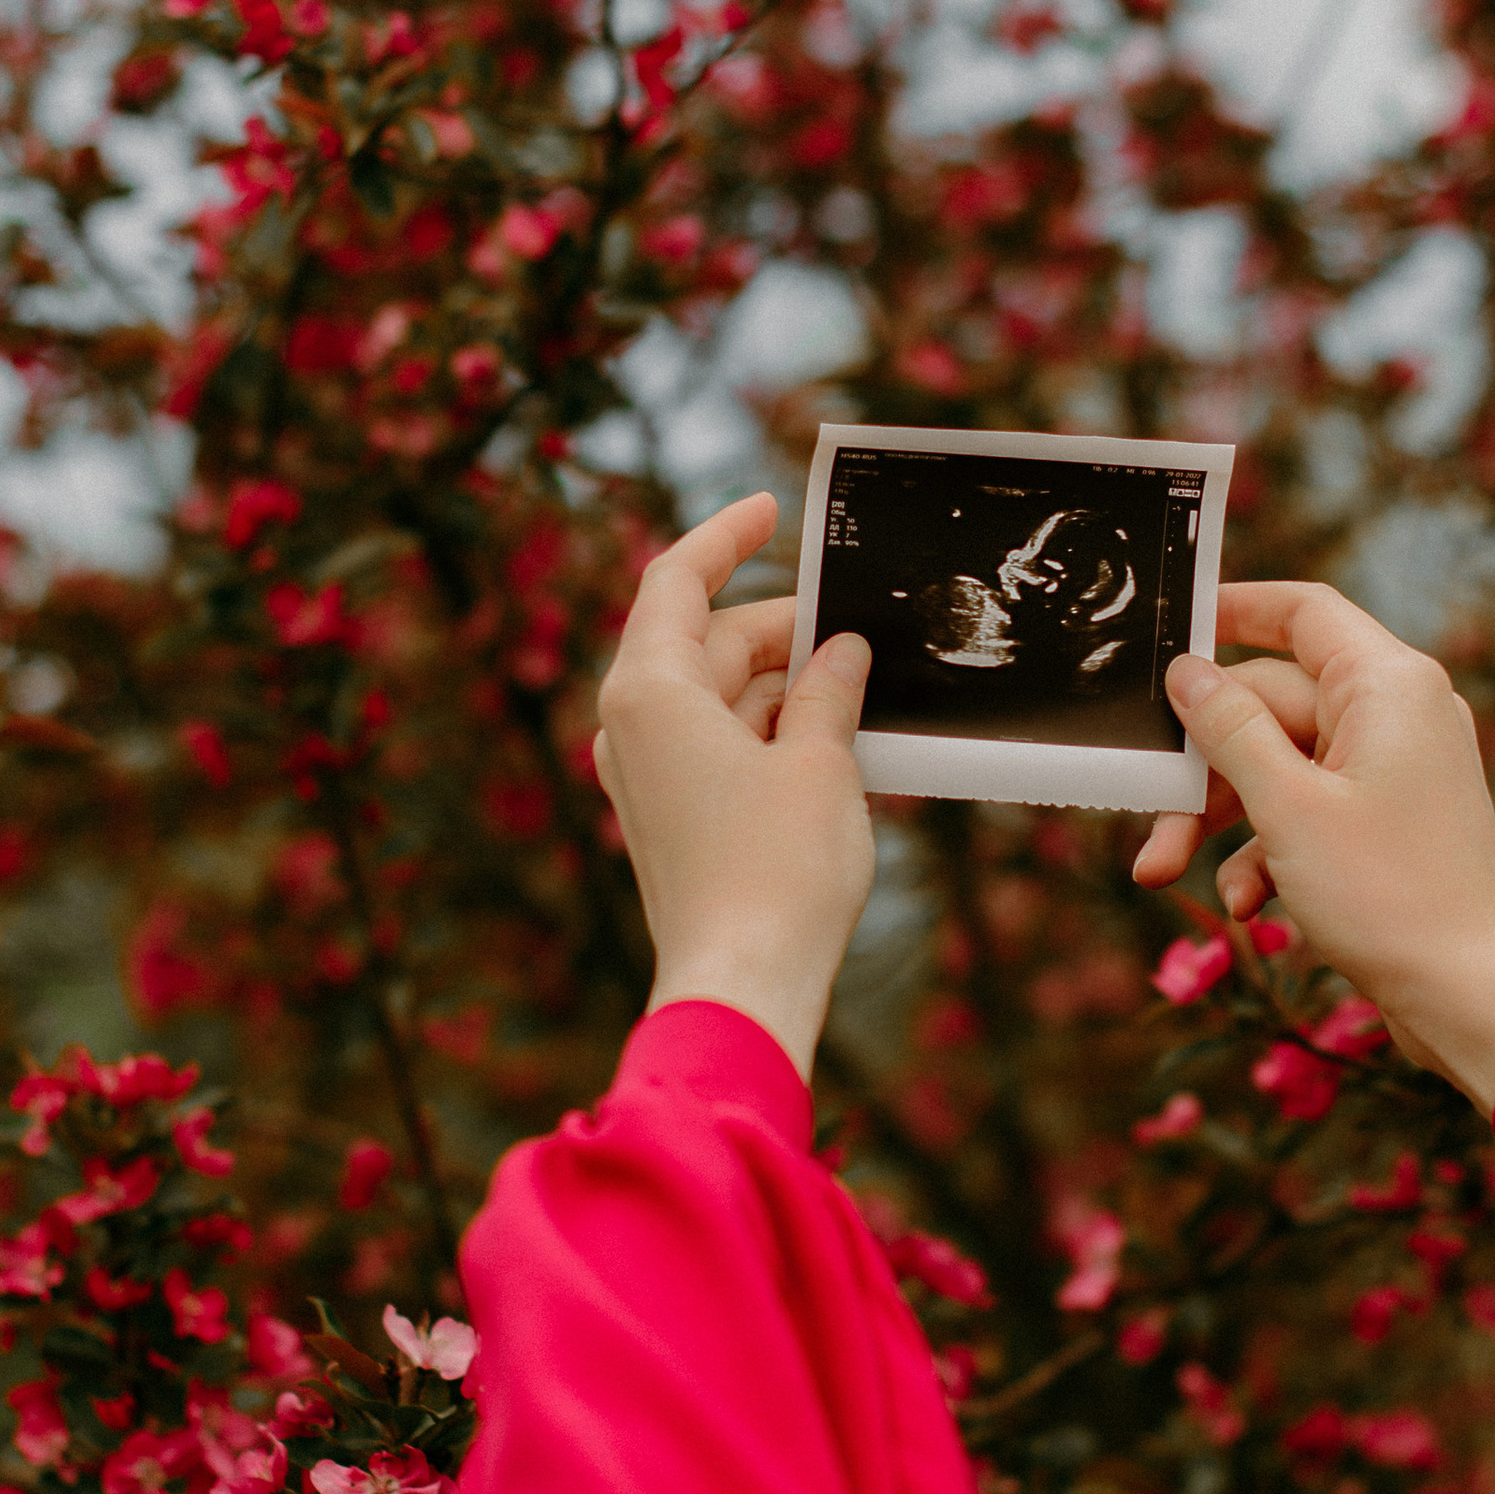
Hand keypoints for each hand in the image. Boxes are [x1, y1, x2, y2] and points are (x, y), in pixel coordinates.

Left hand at [592, 494, 875, 1081]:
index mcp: (649, 690)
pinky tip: (834, 739)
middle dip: (784, 629)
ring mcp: (645, 775)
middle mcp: (631, 724)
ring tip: (862, 687)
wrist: (743, 986)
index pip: (676, 580)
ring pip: (719, 697)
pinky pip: (719, 746)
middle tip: (862, 625)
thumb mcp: (820, 762)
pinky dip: (771, 731)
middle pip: (707, 642)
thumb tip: (840, 653)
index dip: (725, 536)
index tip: (772, 507)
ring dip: (785, 685)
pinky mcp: (669, 818)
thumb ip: (827, 691)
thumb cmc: (778, 872)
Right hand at [1131, 581, 1494, 1112]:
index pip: (1301, 612)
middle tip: (1147, 818)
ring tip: (1169, 874)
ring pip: (1282, 766)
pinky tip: (1248, 905)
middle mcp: (1399, 714)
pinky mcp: (1393, 823)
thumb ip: (1229, 729)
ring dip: (1225, 820)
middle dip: (1203, 767)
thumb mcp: (1286, 807)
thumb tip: (1187, 672)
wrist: (1472, 998)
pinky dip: (1271, 850)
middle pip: (1272, 705)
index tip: (1169, 632)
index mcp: (1387, 684)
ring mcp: (1399, 770)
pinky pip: (1313, 811)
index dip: (1232, 610)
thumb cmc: (1390, 896)